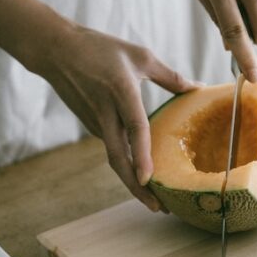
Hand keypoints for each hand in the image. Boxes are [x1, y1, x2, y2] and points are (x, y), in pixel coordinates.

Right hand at [36, 25, 197, 212]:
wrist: (57, 51)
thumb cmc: (101, 49)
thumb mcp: (140, 57)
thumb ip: (170, 76)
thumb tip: (199, 87)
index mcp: (121, 93)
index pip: (134, 129)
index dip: (141, 155)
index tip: (148, 179)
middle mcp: (106, 113)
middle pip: (118, 158)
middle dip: (136, 187)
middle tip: (158, 207)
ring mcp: (96, 122)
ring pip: (115, 157)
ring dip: (133, 180)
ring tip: (157, 199)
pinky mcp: (92, 125)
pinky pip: (112, 147)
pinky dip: (126, 163)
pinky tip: (143, 172)